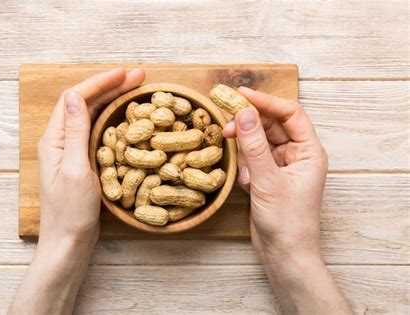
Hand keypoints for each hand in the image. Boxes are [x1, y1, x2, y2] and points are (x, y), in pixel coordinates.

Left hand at [10, 68, 145, 314]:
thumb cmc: (71, 212)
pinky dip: (115, 120)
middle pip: (86, 105)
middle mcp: (62, 142)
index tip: (122, 73)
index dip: (98, 83)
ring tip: (138, 90)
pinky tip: (130, 117)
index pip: (75, 99)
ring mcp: (73, 152)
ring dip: (114, 101)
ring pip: (94, 117)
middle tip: (139, 77)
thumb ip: (74, 133)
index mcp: (54, 140)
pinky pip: (99, 133)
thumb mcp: (75, 170)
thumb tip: (75, 96)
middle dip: (111, 87)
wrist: (69, 242)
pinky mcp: (84, 162)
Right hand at [223, 88, 350, 313]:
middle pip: (272, 125)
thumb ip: (254, 145)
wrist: (284, 254)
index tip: (240, 94)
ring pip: (259, 142)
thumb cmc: (286, 221)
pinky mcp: (269, 177)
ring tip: (243, 170)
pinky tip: (246, 184)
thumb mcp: (267, 180)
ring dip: (246, 150)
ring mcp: (282, 166)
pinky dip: (246, 166)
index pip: (290, 113)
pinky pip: (253, 158)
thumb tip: (243, 113)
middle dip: (249, 125)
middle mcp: (298, 155)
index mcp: (309, 151)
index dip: (266, 101)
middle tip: (227, 125)